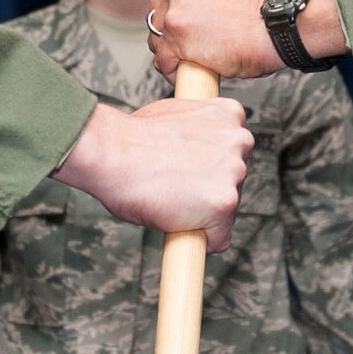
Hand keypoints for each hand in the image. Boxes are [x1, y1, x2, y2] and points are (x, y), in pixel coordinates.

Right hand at [53, 97, 251, 252]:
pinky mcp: (224, 204)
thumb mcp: (175, 116)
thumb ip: (198, 133)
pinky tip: (176, 222)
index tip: (188, 169)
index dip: (208, 165)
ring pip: (228, 209)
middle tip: (174, 185)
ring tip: (170, 198)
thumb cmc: (131, 137)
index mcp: (230, 114)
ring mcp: (235, 173)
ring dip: (203, 212)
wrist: (111, 153)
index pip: (234, 151)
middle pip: (235, 180)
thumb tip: (197, 149)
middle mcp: (240, 141)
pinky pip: (219, 238)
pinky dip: (199, 239)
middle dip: (209, 188)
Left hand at [148, 0, 285, 80]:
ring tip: (194, 54)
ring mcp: (175, 4)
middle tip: (196, 34)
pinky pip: (162, 59)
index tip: (190, 11)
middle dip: (172, 21)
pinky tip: (187, 70)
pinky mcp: (176, 35)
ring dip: (171, 46)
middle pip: (158, 4)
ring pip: (156, 32)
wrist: (282, 25)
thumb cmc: (267, 4)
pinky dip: (172, 68)